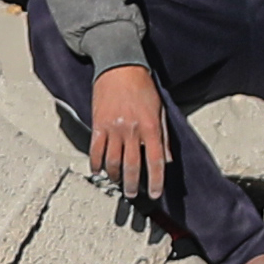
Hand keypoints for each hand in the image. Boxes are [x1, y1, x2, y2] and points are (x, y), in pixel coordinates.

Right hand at [88, 66, 181, 206]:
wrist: (119, 67)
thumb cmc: (143, 87)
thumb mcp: (160, 110)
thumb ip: (164, 136)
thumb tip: (168, 159)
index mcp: (150, 127)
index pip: (155, 161)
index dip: (155, 181)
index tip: (154, 194)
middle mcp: (132, 130)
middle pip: (132, 166)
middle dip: (133, 185)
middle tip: (133, 195)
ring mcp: (113, 129)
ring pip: (113, 161)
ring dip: (115, 176)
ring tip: (118, 183)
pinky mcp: (98, 125)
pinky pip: (96, 150)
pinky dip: (97, 163)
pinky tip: (99, 171)